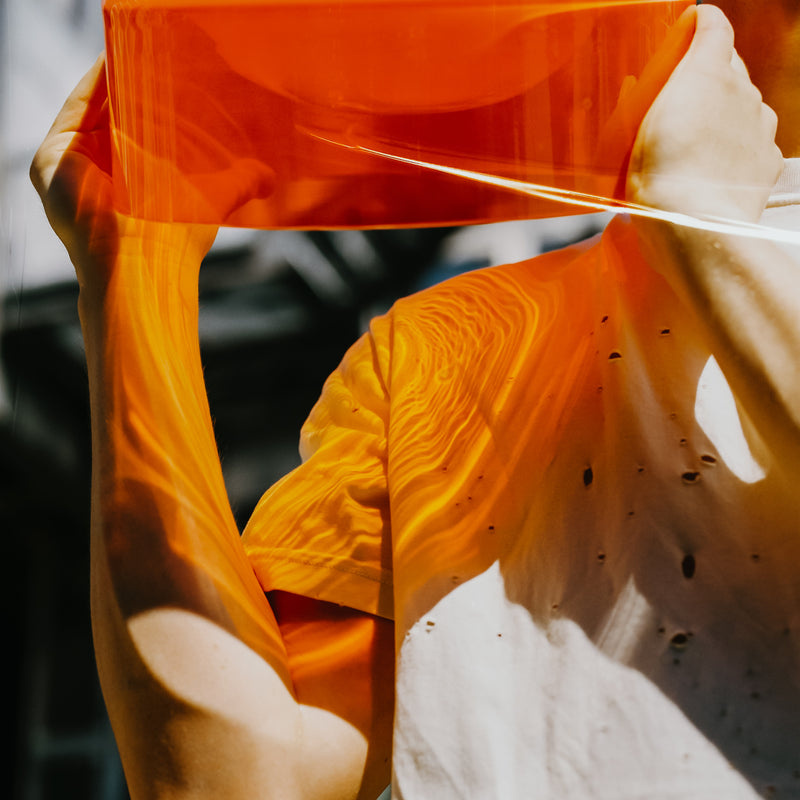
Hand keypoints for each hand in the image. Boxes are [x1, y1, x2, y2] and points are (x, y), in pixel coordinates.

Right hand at [29, 56, 217, 294]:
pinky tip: (115, 57)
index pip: (138, 124)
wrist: (145, 266)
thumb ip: (240, 182)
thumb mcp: (213, 198)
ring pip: (94, 105)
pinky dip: (95, 82)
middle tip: (159, 45)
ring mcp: (72, 165)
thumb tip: (268, 176)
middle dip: (136, 80)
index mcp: (130, 177)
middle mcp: (99, 170)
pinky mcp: (52, 160)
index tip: (174, 65)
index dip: (154, 94)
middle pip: (115, 111)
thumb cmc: (177, 240)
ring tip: (139, 42)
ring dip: (116, 74)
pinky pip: (75, 108)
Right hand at [626, 4, 782, 223]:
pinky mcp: (766, 165)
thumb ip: (663, 81)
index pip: (715, 28)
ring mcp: (760, 130)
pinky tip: (709, 169)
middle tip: (675, 101)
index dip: (700, 24)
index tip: (689, 27)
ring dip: (723, 117)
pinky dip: (735, 151)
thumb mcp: (643, 116)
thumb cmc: (665, 175)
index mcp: (711, 72)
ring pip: (745, 108)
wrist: (693, 227)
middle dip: (708, 78)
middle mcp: (745, 93)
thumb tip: (690, 36)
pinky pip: (754, 146)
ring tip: (690, 143)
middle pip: (731, 70)